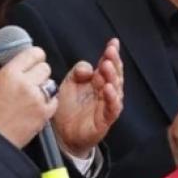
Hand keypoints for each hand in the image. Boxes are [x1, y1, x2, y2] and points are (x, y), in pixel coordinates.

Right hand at [0, 45, 57, 148]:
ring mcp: (37, 99)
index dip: (35, 55)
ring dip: (44, 86)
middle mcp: (26, 84)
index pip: (34, 53)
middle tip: (31, 79)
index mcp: (9, 74)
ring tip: (32, 94)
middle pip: (45, 67)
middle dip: (38, 72)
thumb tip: (8, 71)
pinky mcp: (44, 114)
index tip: (34, 59)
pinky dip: (48, 101)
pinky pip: (54, 100)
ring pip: (51, 83)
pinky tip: (37, 105)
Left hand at [52, 39, 124, 157]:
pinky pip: (113, 108)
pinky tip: (108, 89)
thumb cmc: (67, 109)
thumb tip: (89, 67)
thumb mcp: (68, 84)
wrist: (61, 135)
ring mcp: (107, 105)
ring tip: (107, 67)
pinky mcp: (105, 120)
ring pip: (116, 89)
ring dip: (112, 77)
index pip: (107, 64)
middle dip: (113, 62)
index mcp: (97, 81)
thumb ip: (77, 72)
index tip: (113, 42)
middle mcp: (105, 92)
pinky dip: (112, 98)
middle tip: (110, 52)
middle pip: (114, 74)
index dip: (111, 53)